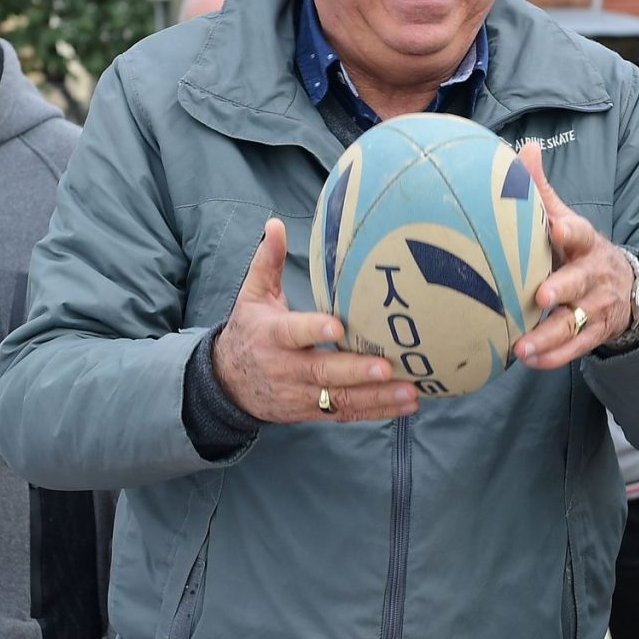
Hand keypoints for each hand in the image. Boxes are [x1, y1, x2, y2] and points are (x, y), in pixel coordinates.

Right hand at [211, 218, 418, 423]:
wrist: (227, 384)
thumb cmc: (249, 331)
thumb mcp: (252, 296)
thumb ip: (268, 262)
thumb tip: (275, 224)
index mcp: (271, 336)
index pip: (292, 332)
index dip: (313, 330)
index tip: (338, 327)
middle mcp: (285, 369)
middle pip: (321, 372)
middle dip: (355, 372)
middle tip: (386, 367)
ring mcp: (299, 395)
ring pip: (339, 399)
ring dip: (376, 397)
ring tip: (410, 392)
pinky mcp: (312, 412)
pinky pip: (346, 414)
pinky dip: (376, 411)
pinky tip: (406, 405)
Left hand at [513, 144, 634, 368]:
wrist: (625, 286)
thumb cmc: (578, 250)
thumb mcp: (566, 219)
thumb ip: (542, 190)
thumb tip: (525, 148)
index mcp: (583, 242)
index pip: (578, 233)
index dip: (568, 231)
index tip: (556, 228)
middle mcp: (593, 274)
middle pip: (579, 282)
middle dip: (562, 289)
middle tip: (540, 297)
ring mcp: (597, 305)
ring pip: (575, 321)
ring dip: (549, 336)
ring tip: (523, 347)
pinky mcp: (596, 331)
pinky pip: (576, 347)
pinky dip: (554, 356)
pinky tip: (531, 361)